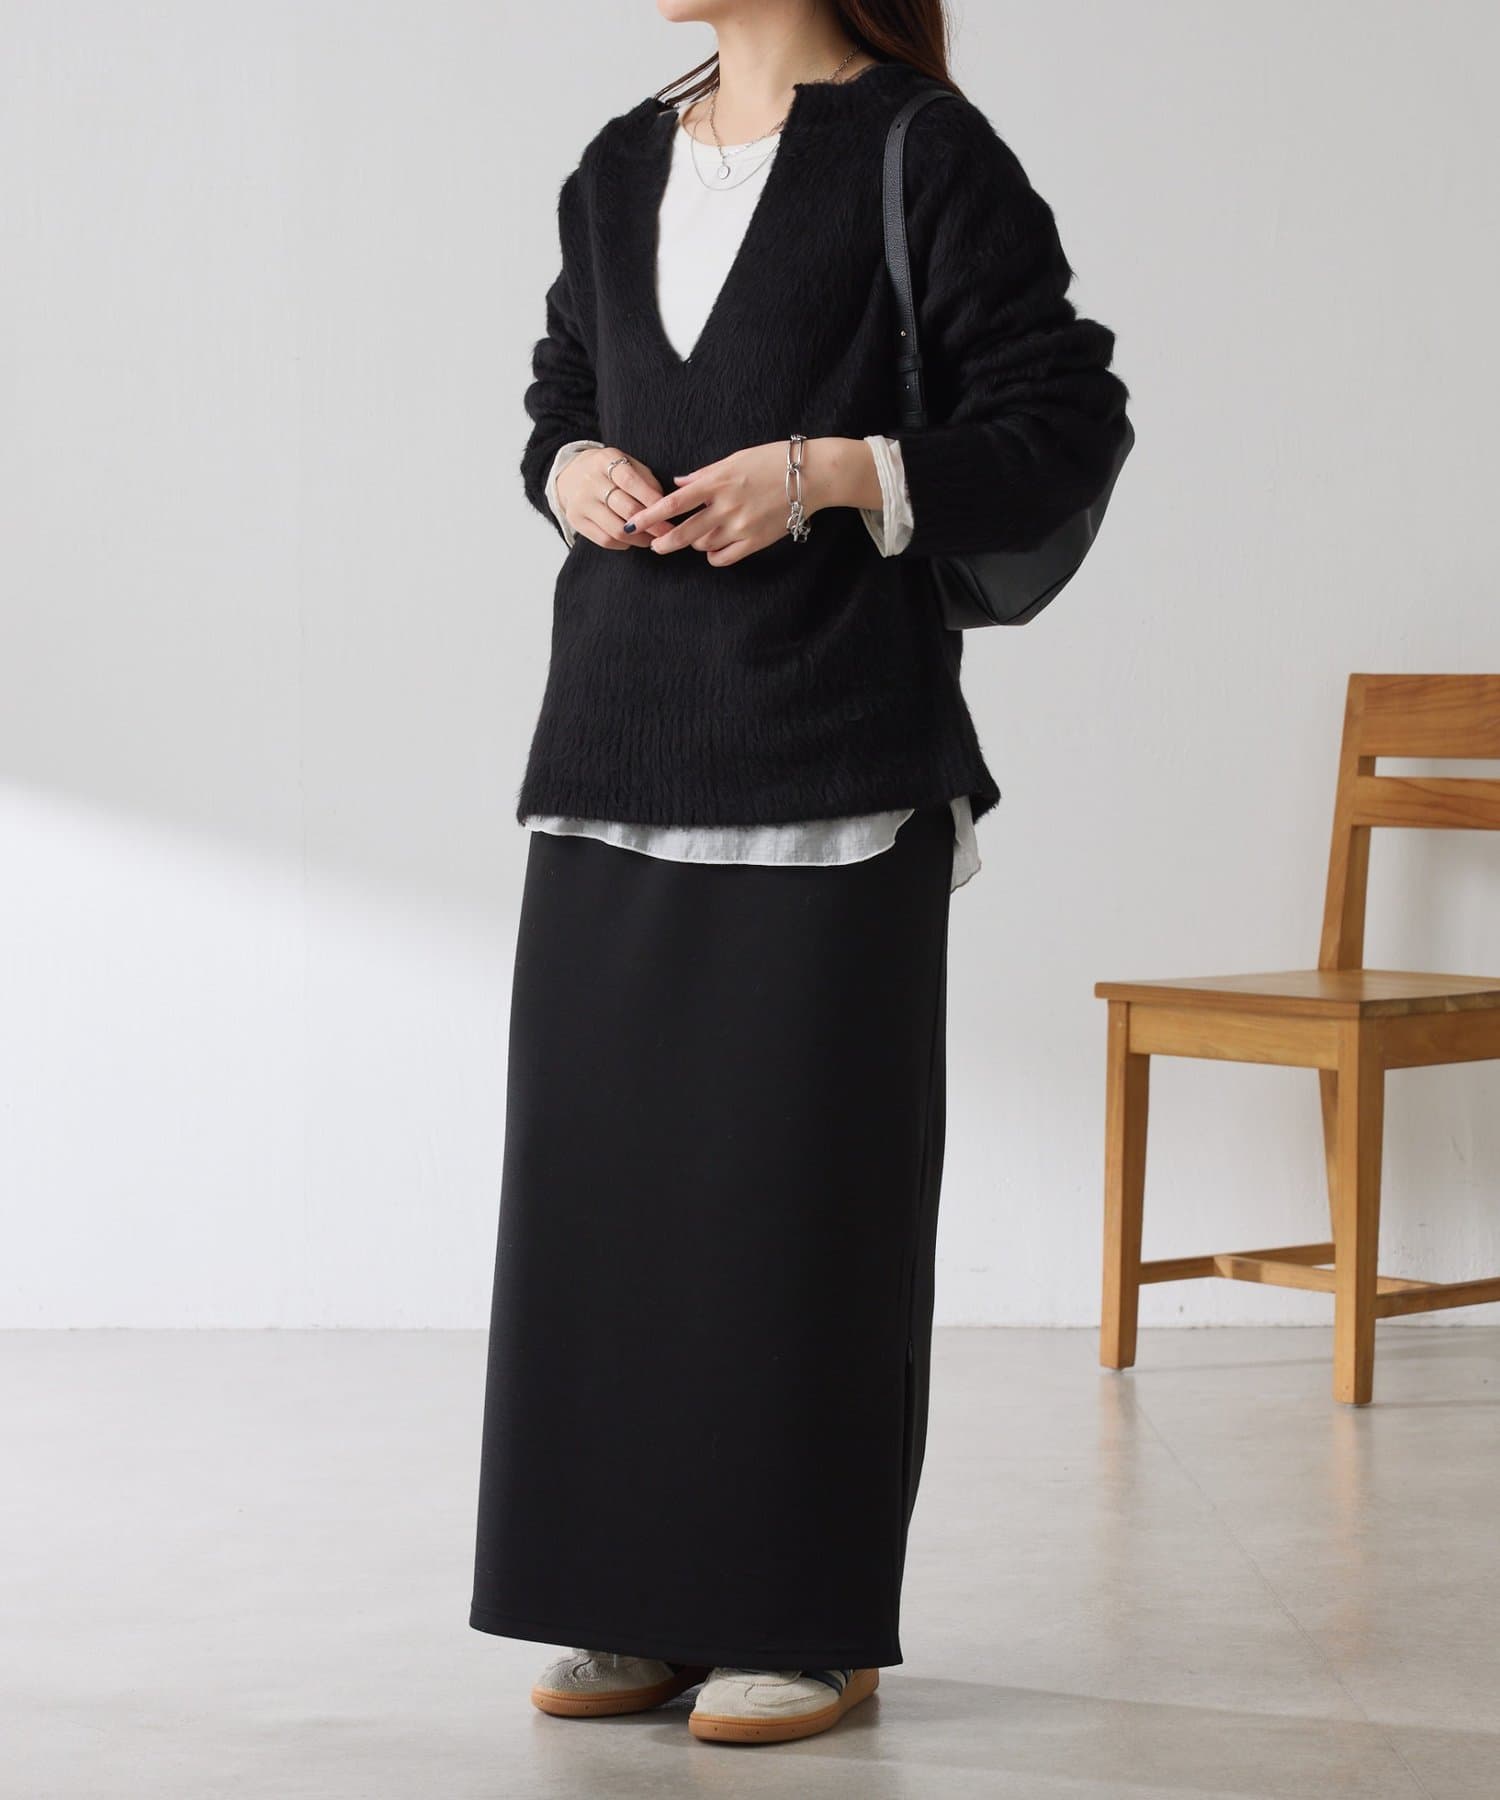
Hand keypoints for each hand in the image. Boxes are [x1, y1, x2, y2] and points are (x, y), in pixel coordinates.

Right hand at [556, 446, 672, 549]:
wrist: (570, 475)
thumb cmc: (609, 471)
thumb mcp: (626, 463)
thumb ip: (646, 480)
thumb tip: (666, 505)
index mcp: (605, 460)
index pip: (631, 481)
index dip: (652, 499)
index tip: (671, 512)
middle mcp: (590, 481)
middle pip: (626, 508)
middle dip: (652, 524)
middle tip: (669, 532)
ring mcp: (580, 502)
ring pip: (616, 529)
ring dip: (640, 538)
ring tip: (654, 539)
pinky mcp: (575, 520)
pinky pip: (604, 540)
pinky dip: (624, 544)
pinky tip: (633, 540)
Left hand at [627, 438, 879, 566]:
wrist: (812, 476)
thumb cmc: (773, 460)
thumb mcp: (735, 459)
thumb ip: (704, 475)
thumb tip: (678, 485)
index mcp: (718, 482)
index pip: (674, 503)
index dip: (650, 514)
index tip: (633, 523)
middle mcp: (726, 506)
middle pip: (684, 533)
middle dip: (664, 541)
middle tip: (655, 544)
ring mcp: (741, 526)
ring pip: (703, 546)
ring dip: (695, 543)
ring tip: (698, 534)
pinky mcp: (756, 541)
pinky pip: (724, 557)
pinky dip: (713, 555)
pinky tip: (714, 548)